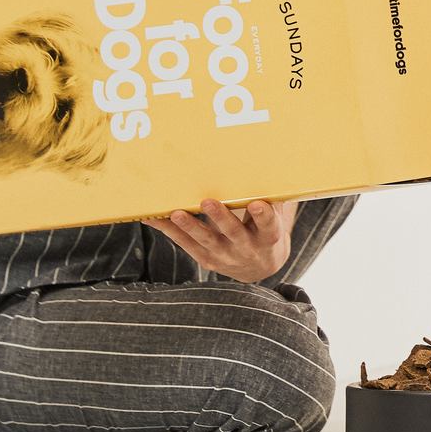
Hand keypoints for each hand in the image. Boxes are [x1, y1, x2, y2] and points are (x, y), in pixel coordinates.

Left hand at [144, 200, 297, 283]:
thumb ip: (272, 198)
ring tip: (176, 214)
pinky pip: (186, 244)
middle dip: (220, 218)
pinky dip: (170, 231)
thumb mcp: (275, 218)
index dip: (263, 215)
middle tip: (208, 202)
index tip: (256, 205)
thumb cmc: (265, 231)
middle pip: (233, 232)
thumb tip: (267, 165)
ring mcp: (226, 256)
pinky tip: (155, 220)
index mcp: (268, 235)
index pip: (268, 225)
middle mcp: (248, 248)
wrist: (260, 267)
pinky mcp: (207, 260)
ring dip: (190, 226)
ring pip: (206, 240)